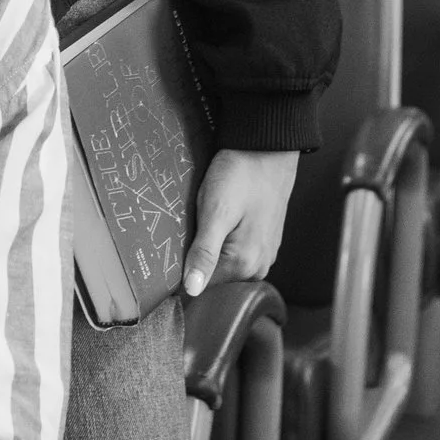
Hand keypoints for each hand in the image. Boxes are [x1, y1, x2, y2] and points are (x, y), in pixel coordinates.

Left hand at [184, 149, 296, 300]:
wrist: (267, 148)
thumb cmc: (240, 175)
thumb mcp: (214, 212)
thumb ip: (204, 253)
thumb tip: (192, 290)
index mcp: (245, 265)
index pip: (200, 287)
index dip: (181, 271)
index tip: (171, 253)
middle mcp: (258, 266)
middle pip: (213, 277)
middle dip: (198, 258)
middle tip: (191, 227)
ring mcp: (264, 254)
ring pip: (224, 264)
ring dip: (211, 249)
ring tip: (207, 221)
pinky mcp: (265, 241)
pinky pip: (237, 252)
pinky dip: (224, 241)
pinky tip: (221, 220)